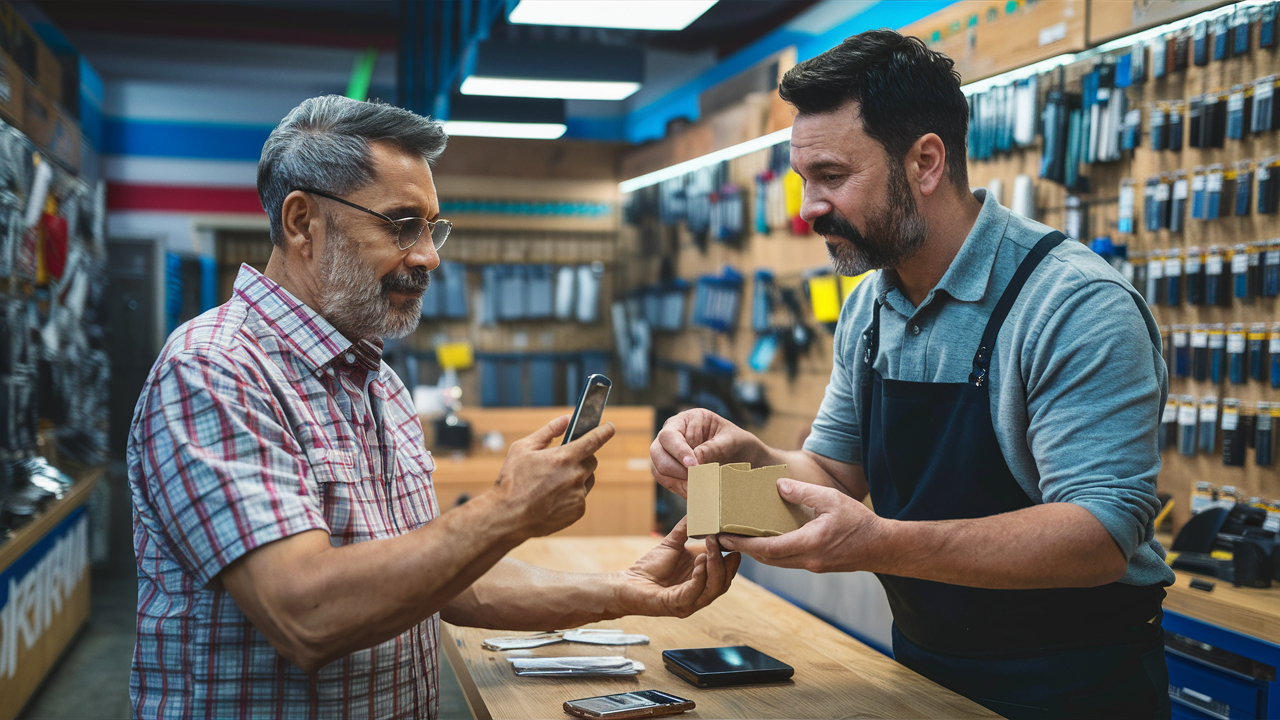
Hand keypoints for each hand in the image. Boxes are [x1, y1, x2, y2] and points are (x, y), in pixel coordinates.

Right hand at [493, 415, 615, 538]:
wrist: (508, 517)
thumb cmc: (512, 481)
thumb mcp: (523, 448)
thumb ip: (548, 431)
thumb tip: (567, 419)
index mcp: (564, 457)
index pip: (594, 440)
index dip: (604, 431)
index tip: (610, 427)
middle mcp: (575, 476)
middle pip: (591, 460)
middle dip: (582, 457)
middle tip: (564, 462)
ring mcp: (578, 495)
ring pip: (587, 479)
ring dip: (577, 477)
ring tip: (553, 483)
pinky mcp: (578, 511)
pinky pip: (581, 497)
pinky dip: (571, 495)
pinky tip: (553, 498)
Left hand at [615, 518, 741, 617]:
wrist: (628, 583)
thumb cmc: (650, 567)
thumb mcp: (672, 545)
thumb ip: (685, 530)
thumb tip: (696, 510)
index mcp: (701, 581)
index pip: (725, 575)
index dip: (731, 560)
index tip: (733, 540)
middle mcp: (699, 594)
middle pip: (723, 583)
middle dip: (725, 562)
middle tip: (721, 542)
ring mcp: (689, 602)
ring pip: (712, 589)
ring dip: (715, 568)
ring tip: (710, 550)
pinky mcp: (676, 605)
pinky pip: (694, 593)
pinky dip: (700, 577)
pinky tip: (699, 562)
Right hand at [650, 409, 762, 497]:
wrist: (745, 458)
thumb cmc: (738, 443)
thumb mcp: (731, 441)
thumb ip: (712, 448)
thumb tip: (694, 460)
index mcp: (687, 420)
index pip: (670, 435)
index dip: (679, 452)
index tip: (694, 467)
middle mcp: (673, 434)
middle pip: (656, 451)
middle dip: (675, 468)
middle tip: (695, 479)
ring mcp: (669, 452)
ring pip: (658, 469)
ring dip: (676, 481)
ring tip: (698, 487)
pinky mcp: (672, 470)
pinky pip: (666, 481)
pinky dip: (678, 488)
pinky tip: (695, 492)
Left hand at [717, 479, 886, 572]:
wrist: (883, 547)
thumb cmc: (860, 522)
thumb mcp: (832, 499)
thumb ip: (804, 493)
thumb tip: (778, 486)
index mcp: (809, 544)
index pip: (766, 549)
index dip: (742, 545)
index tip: (723, 538)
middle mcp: (807, 560)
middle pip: (766, 559)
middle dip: (742, 550)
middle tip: (721, 539)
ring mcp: (811, 566)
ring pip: (775, 562)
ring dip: (756, 553)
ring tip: (738, 540)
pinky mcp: (815, 566)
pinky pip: (786, 561)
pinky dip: (771, 553)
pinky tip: (765, 541)